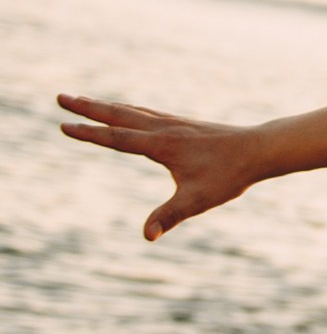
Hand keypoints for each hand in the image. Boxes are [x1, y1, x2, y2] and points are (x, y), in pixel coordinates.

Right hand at [57, 95, 264, 239]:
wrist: (259, 150)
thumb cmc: (230, 176)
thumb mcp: (198, 200)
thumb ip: (170, 216)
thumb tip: (146, 236)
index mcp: (162, 145)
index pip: (117, 138)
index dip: (89, 133)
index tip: (63, 125)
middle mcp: (164, 129)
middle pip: (118, 115)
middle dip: (88, 107)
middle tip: (60, 97)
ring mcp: (174, 123)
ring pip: (132, 111)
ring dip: (106, 106)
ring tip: (84, 100)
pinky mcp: (184, 124)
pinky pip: (148, 113)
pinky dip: (129, 109)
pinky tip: (128, 111)